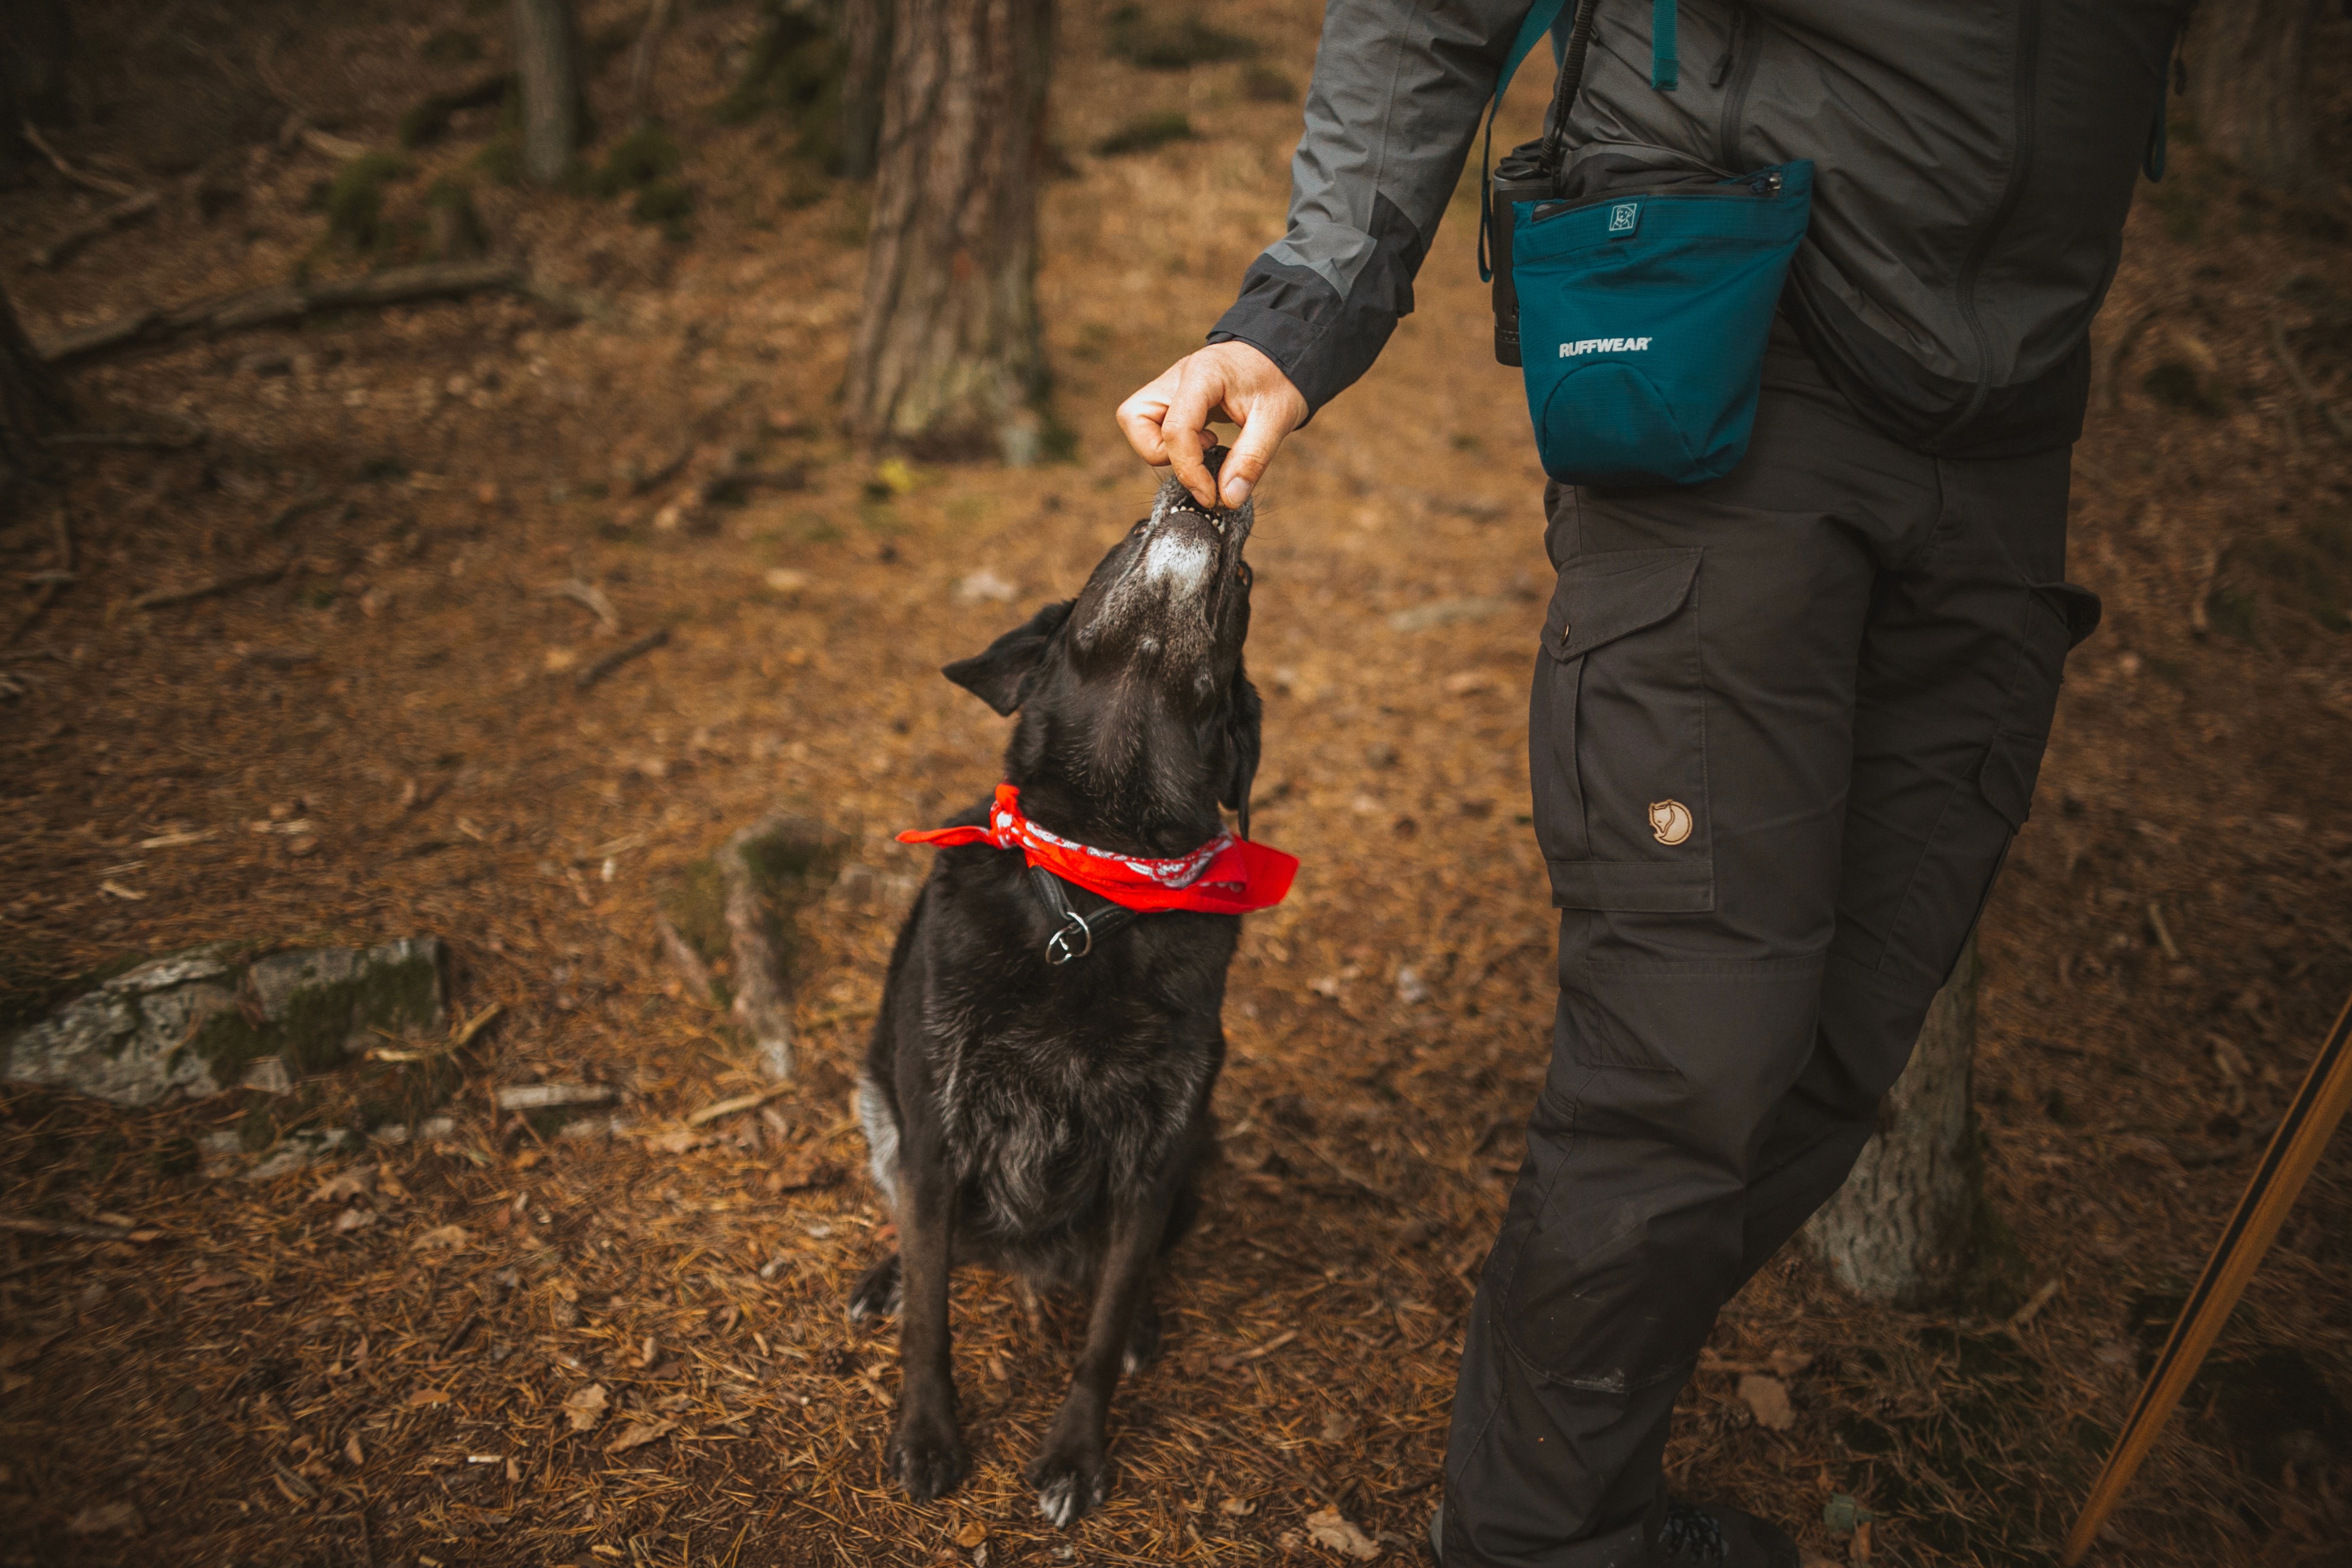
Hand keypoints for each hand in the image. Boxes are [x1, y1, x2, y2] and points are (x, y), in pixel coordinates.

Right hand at [1117, 341, 1306, 510]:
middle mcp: (1177, 375)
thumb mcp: (1277, 420)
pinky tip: (1203, 442)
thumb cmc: (1279, 381)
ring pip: (1135, 420)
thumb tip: (1227, 500)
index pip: (1176, 428)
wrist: (1281, 356)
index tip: (1212, 496)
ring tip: (1203, 448)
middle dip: (1162, 454)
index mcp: (1204, 373)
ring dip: (1161, 447)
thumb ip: (1251, 460)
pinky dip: (1169, 442)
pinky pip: (1149, 423)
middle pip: (1135, 418)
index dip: (1189, 470)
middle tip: (1203, 458)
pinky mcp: (1171, 396)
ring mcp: (1170, 384)